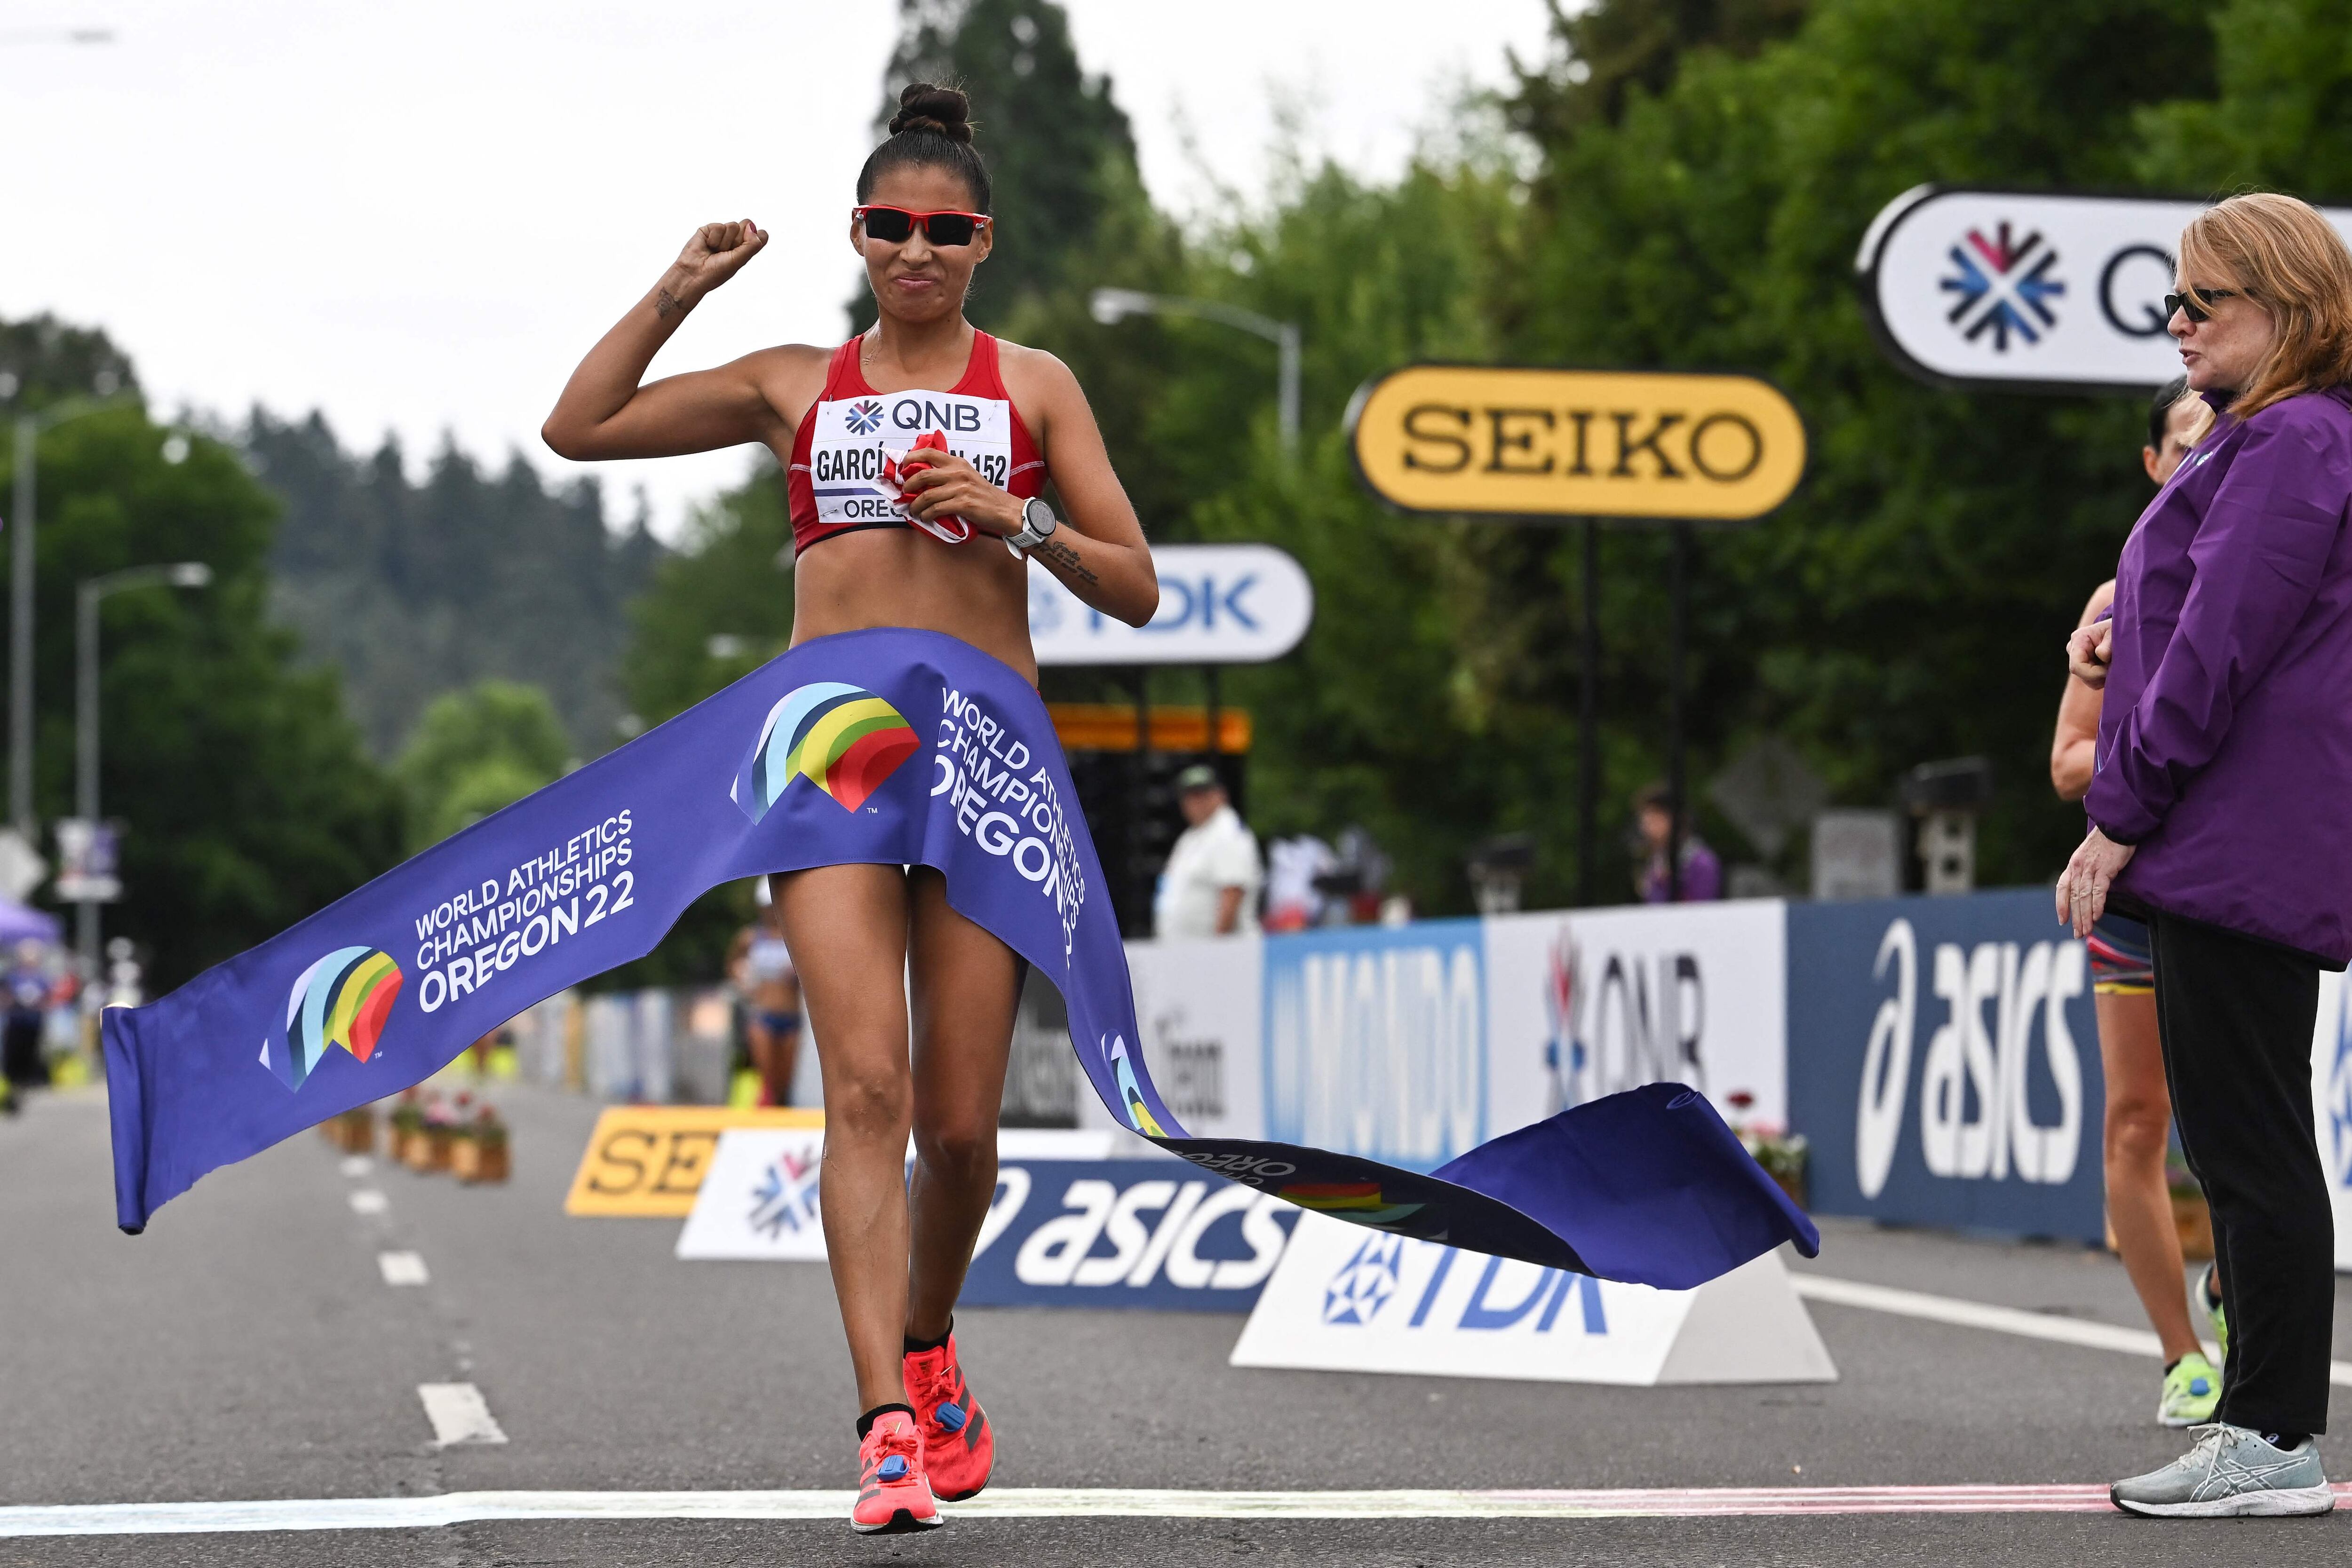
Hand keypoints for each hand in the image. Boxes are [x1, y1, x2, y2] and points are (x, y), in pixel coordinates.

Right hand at [664, 219, 767, 310]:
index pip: (761, 234)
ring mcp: (723, 233)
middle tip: (728, 252)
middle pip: (748, 224)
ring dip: (725, 242)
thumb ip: (751, 244)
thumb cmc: (716, 272)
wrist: (694, 274)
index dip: (755, 238)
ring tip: (716, 251)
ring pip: (733, 225)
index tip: (744, 250)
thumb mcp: (739, 260)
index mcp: (746, 248)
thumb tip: (752, 225)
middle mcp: (736, 240)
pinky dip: (714, 238)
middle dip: (738, 239)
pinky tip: (708, 245)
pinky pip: (719, 226)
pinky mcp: (710, 229)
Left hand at [898, 448, 1021, 536]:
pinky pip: (936, 509)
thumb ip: (948, 473)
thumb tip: (923, 478)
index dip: (911, 458)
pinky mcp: (963, 504)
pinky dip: (927, 515)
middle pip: (923, 474)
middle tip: (905, 493)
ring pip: (927, 495)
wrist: (1004, 509)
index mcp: (957, 463)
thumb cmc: (983, 494)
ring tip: (913, 511)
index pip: (929, 453)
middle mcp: (958, 472)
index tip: (903, 468)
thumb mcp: (967, 476)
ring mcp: (960, 488)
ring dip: (915, 505)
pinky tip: (926, 518)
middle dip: (908, 485)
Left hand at [2054, 826, 2134, 937]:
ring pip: (2084, 897)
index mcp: (2073, 865)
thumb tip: (2086, 890)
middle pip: (2073, 897)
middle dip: (2075, 918)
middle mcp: (2078, 868)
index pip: (2062, 888)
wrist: (2117, 827)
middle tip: (2077, 933)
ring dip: (2085, 916)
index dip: (2061, 905)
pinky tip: (2096, 917)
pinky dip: (2096, 905)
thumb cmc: (2106, 843)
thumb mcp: (2089, 856)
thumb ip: (2085, 872)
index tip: (2062, 920)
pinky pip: (2098, 891)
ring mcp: (2091, 869)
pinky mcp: (2105, 870)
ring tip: (2086, 930)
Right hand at [2066, 621, 2112, 688]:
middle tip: (2116, 668)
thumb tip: (2101, 655)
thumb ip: (2108, 644)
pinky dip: (2104, 677)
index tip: (2110, 670)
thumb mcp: (2115, 632)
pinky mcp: (2084, 667)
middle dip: (2100, 675)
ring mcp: (2077, 659)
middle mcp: (2073, 650)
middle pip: (2082, 675)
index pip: (2077, 666)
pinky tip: (2111, 667)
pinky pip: (2093, 681)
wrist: (2119, 628)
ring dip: (2103, 677)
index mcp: (2079, 639)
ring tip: (2115, 665)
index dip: (2093, 673)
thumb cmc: (2117, 628)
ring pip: (2088, 680)